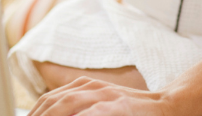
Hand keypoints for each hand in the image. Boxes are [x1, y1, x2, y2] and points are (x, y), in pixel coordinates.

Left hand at [27, 77, 174, 115]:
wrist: (166, 107)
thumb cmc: (131, 114)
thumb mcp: (99, 107)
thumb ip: (77, 110)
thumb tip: (48, 114)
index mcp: (84, 88)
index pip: (49, 100)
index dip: (34, 114)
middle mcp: (91, 88)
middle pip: (53, 103)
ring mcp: (105, 96)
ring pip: (68, 104)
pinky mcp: (118, 107)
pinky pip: (94, 112)